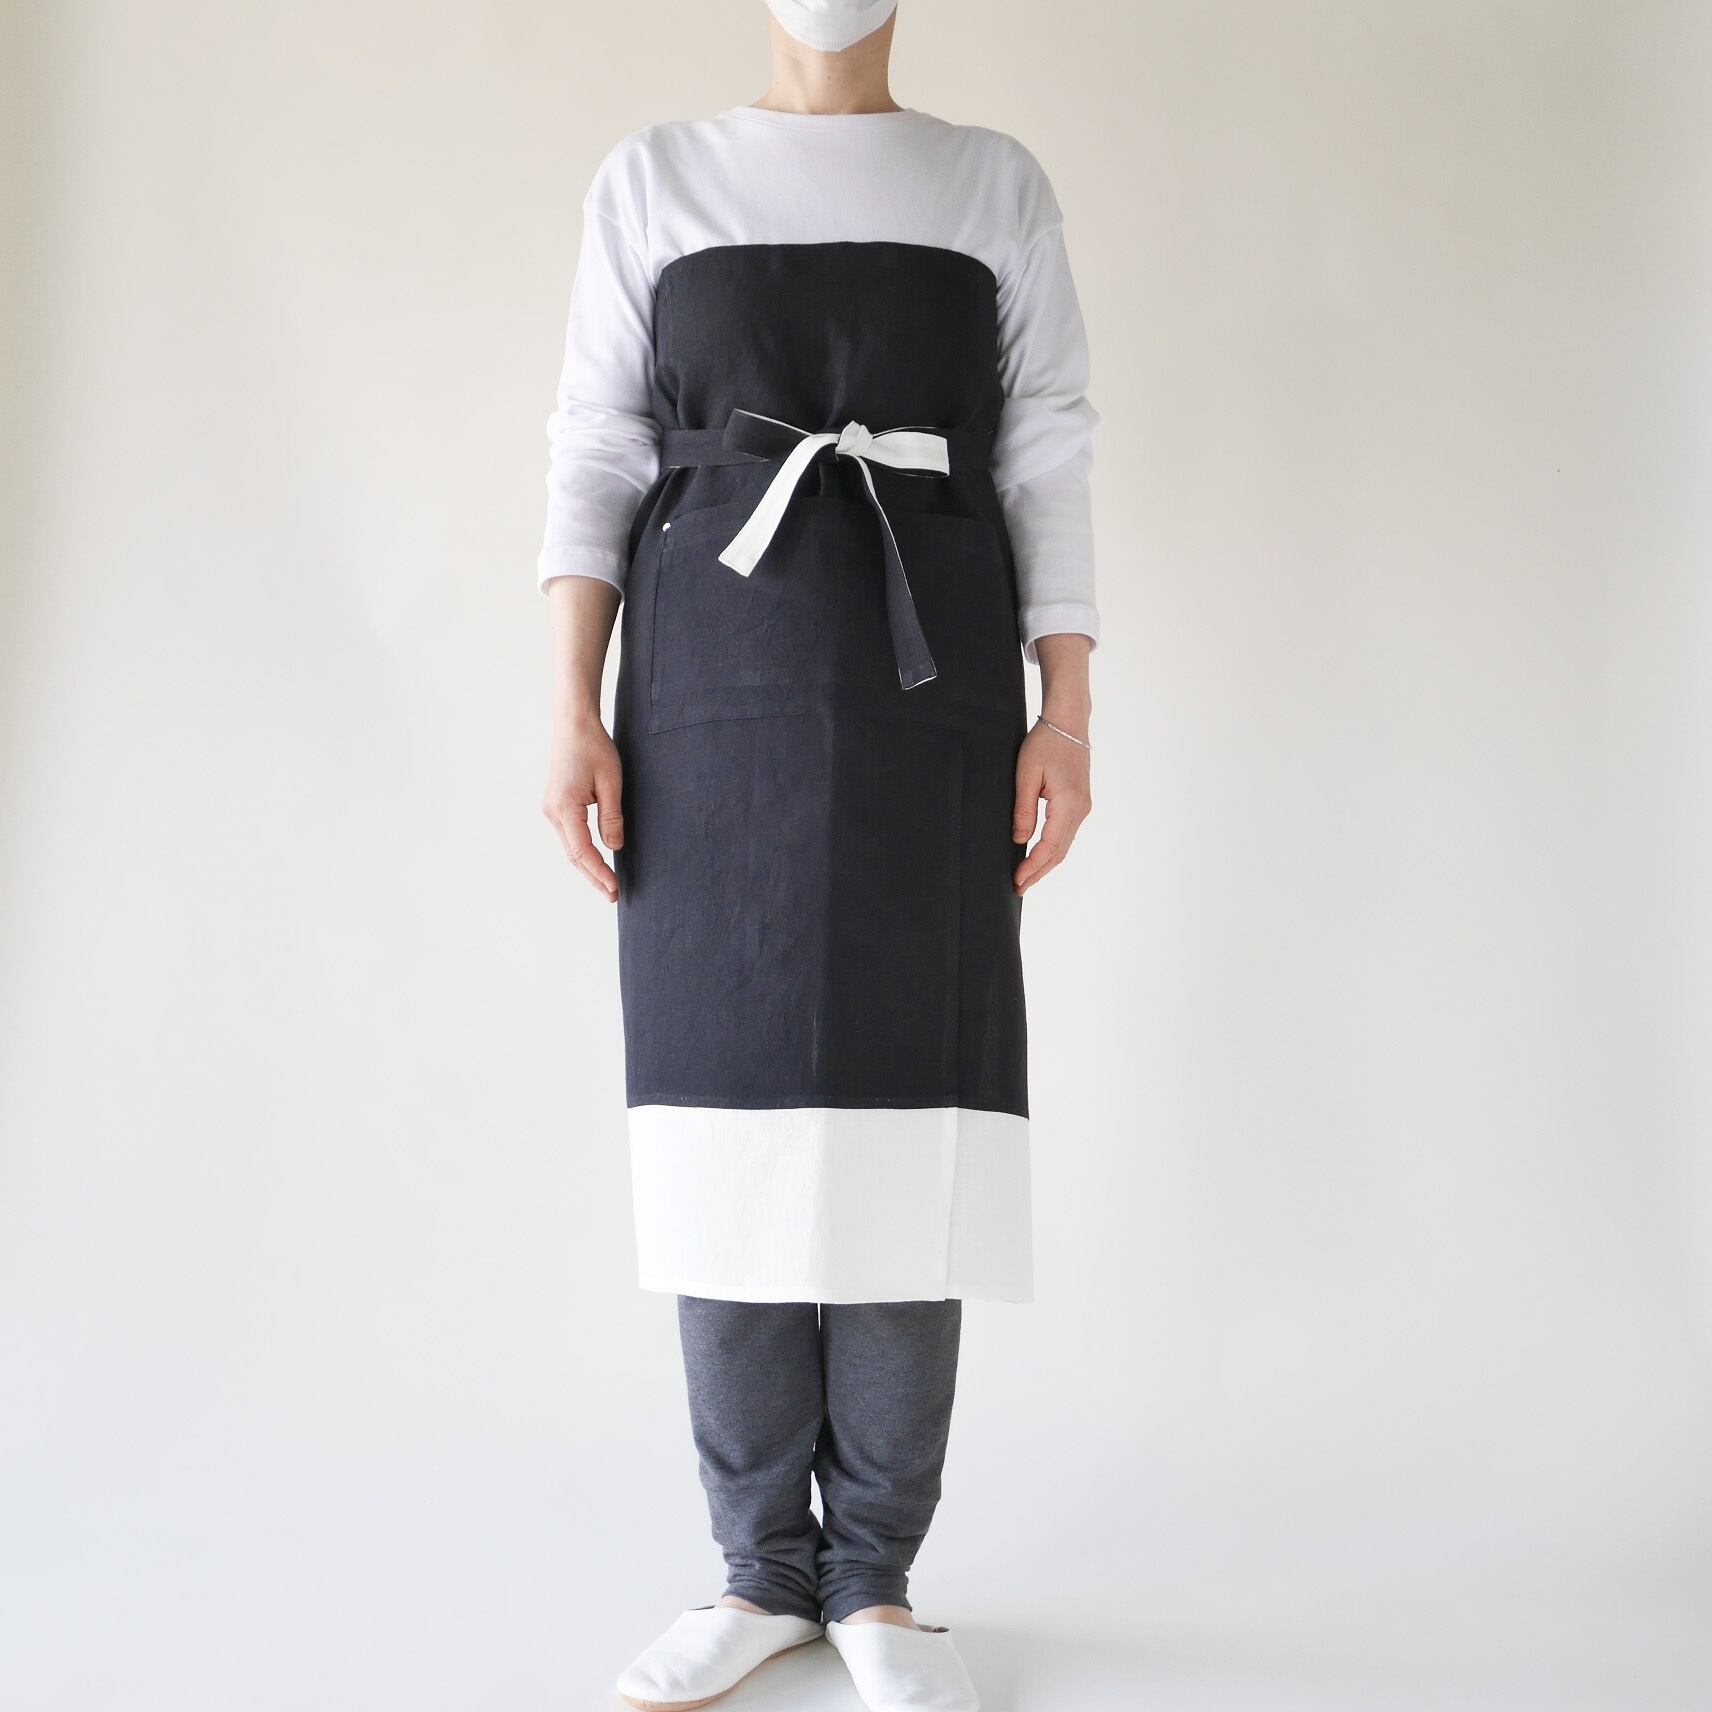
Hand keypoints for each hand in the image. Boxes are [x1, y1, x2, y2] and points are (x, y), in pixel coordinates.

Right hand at [543, 709, 623, 900]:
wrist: (572, 724)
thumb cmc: (594, 747)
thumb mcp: (611, 781)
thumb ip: (612, 816)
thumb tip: (615, 847)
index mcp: (564, 807)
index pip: (582, 851)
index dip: (599, 872)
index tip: (614, 888)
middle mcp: (552, 812)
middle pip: (573, 856)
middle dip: (593, 877)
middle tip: (613, 896)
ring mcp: (550, 810)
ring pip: (570, 849)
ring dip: (587, 868)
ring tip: (606, 885)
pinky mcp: (554, 806)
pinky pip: (569, 837)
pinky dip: (582, 853)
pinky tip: (595, 862)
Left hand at [1011, 716, 1091, 894]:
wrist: (1068, 723)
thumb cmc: (1045, 743)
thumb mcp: (1026, 774)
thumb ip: (1023, 809)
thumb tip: (1019, 840)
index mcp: (1068, 804)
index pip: (1049, 846)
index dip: (1033, 866)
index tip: (1017, 880)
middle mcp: (1080, 809)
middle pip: (1060, 852)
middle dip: (1039, 872)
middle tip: (1019, 888)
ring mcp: (1083, 807)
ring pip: (1064, 845)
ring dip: (1046, 864)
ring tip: (1027, 878)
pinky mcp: (1080, 803)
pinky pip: (1066, 833)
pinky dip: (1053, 849)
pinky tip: (1039, 856)